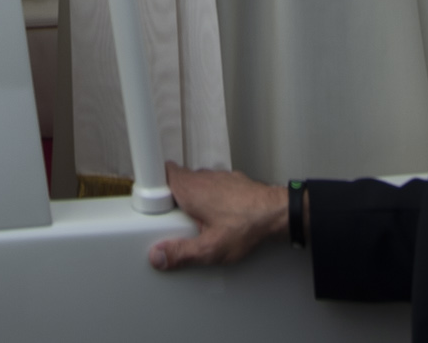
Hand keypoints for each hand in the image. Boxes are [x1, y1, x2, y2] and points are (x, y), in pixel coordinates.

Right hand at [148, 163, 287, 269]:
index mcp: (190, 188)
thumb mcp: (210, 248)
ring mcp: (218, 178)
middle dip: (172, 200)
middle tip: (175, 223)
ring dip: (193, 201)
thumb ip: (181, 252)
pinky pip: (213, 189)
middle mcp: (202, 178)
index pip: (162, 171)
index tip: (150, 202)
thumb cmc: (248, 224)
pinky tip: (219, 219)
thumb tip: (158, 256)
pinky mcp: (231, 183)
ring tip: (198, 225)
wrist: (278, 213)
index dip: (153, 184)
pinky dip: (211, 201)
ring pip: (195, 185)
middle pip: (176, 181)